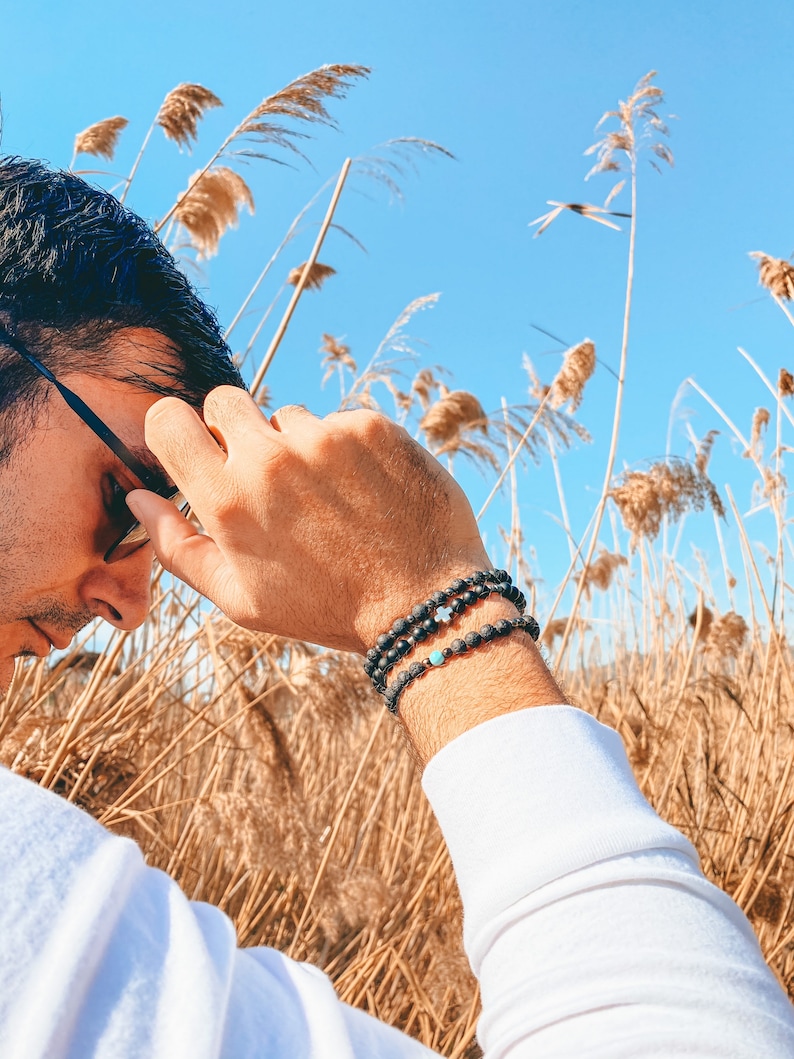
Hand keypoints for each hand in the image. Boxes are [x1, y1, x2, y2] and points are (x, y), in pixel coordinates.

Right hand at [127, 387, 490, 653]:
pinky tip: (366, 493)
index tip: (196, 446)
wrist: (423, 604)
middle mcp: (269, 458)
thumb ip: (178, 548)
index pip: (169, 418)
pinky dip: (347, 450)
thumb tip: (137, 498)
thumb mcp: (240, 600)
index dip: (177, 428)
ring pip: (288, 416)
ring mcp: (324, 438)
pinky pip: (340, 422)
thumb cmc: (325, 608)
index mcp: (227, 500)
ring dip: (297, 446)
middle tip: (263, 473)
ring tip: (328, 500)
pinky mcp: (371, 427)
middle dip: (234, 428)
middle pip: (225, 399)